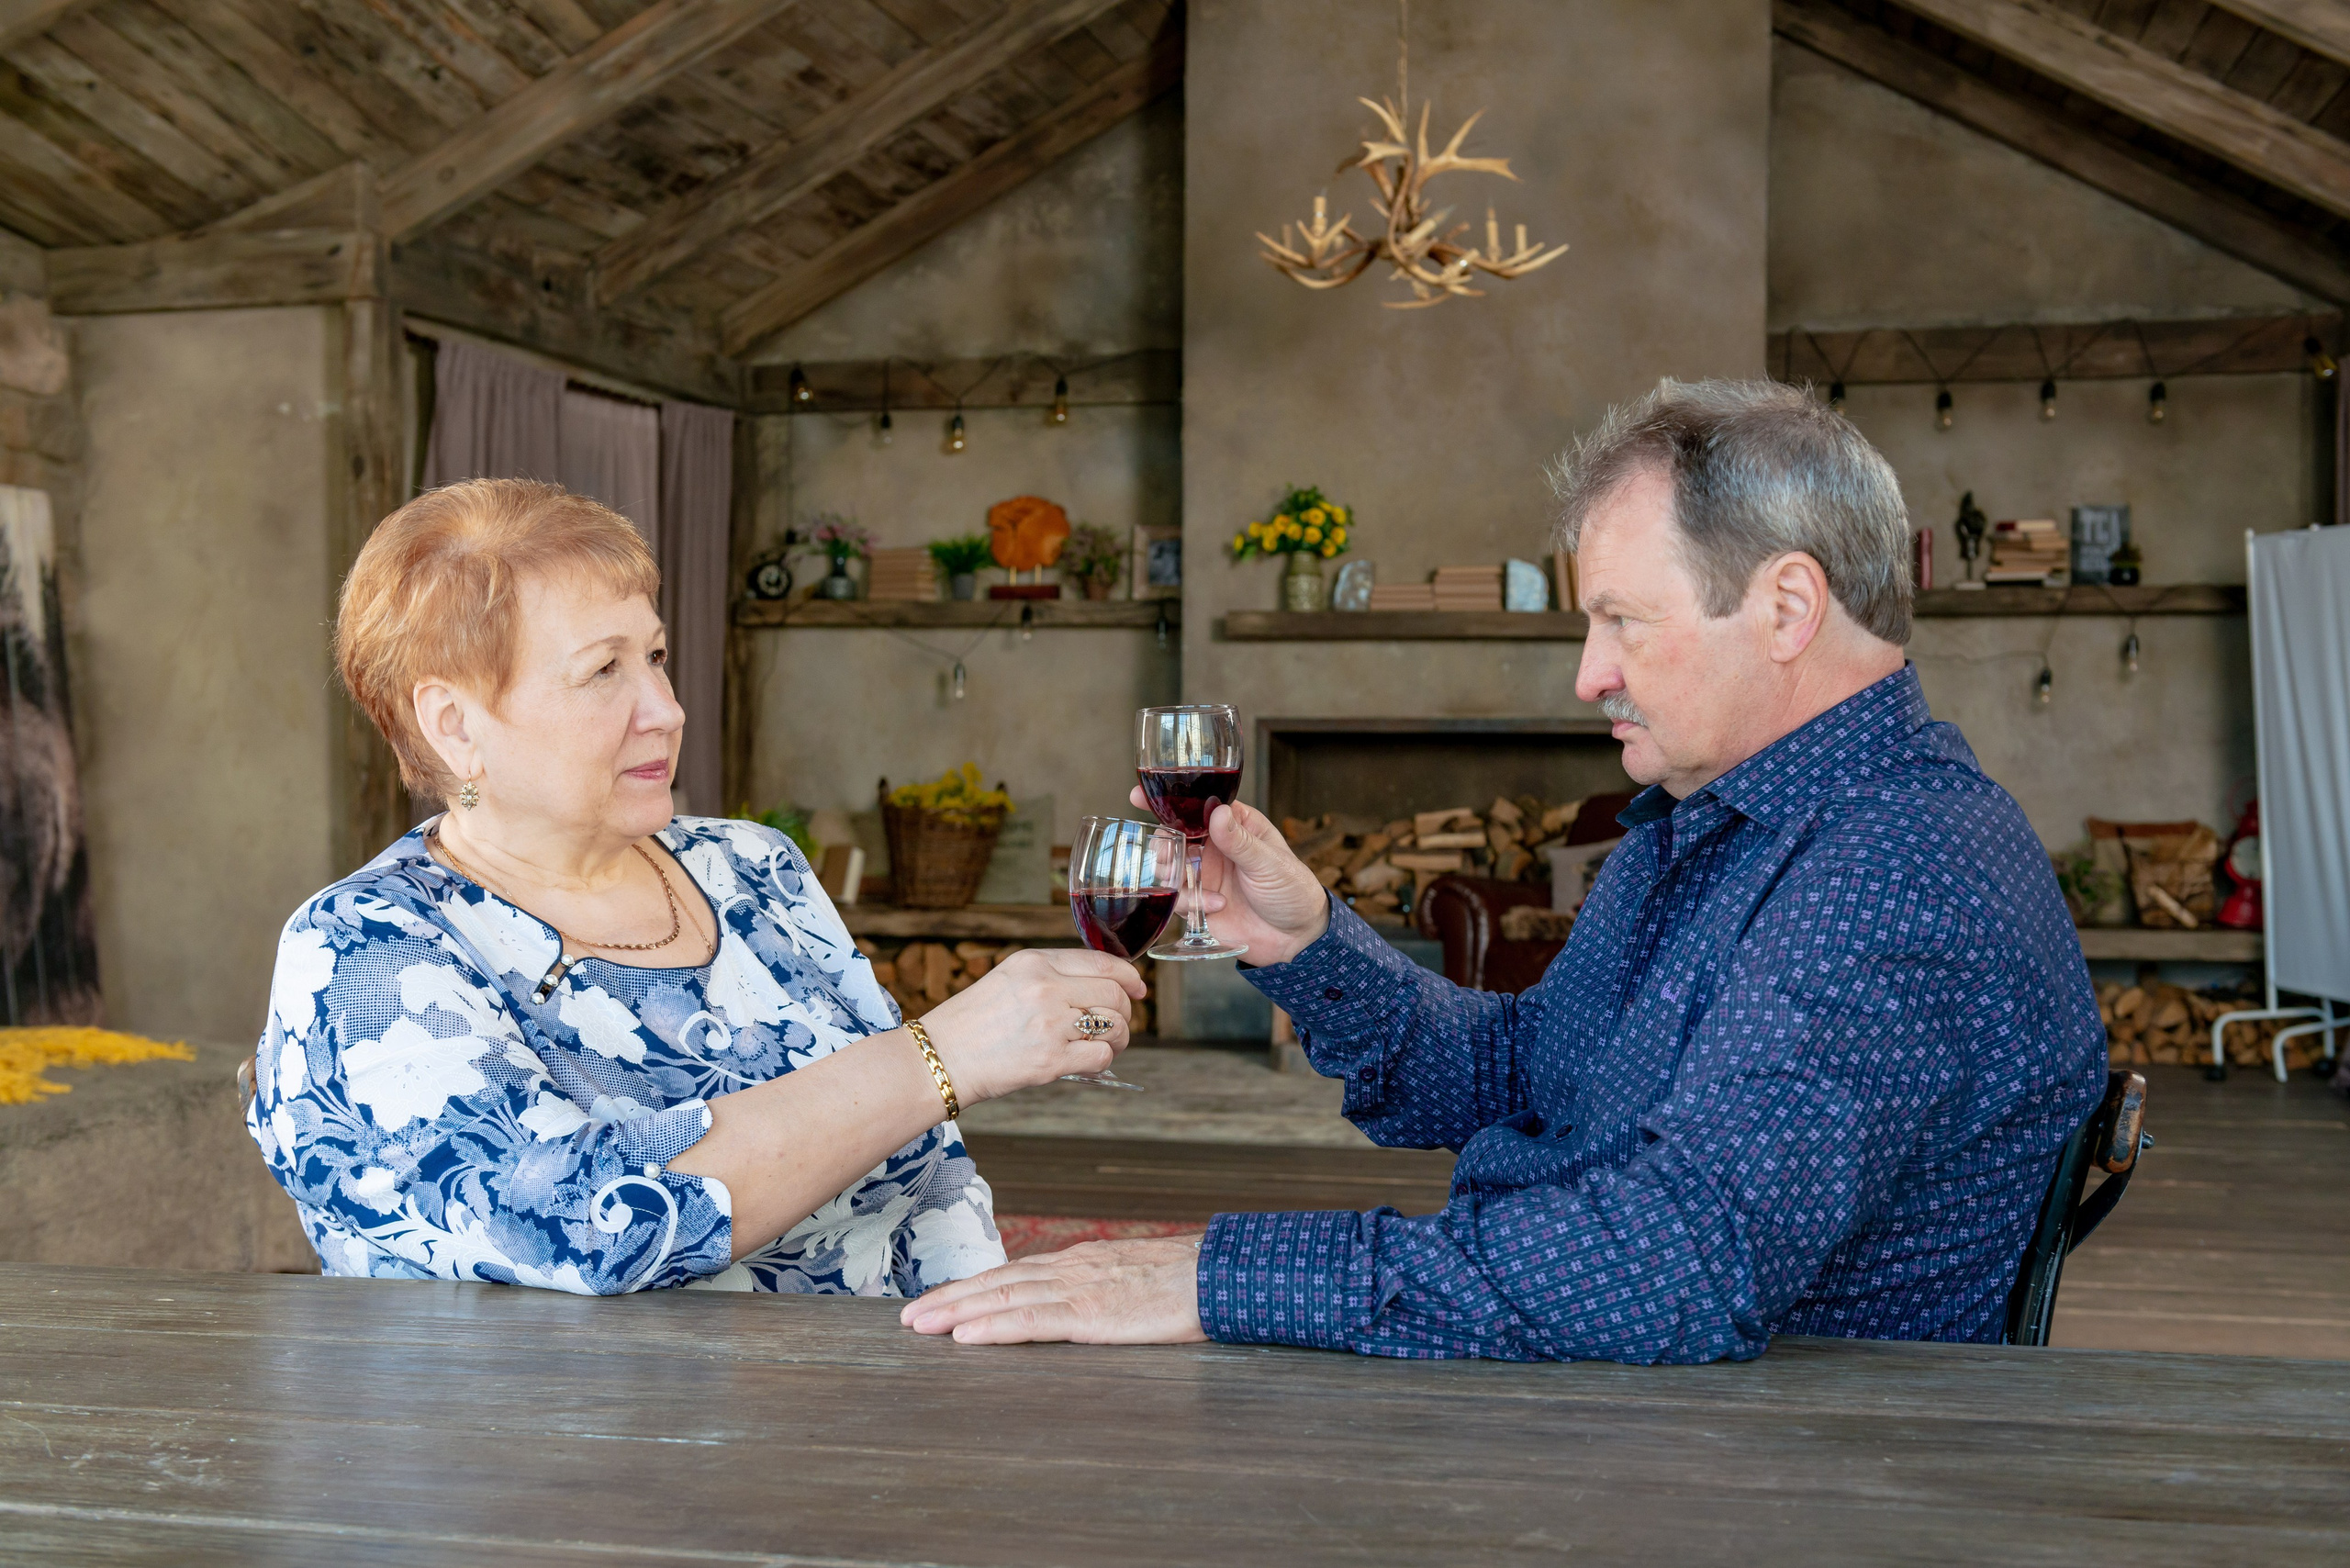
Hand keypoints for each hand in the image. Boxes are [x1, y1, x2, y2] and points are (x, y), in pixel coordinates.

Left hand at [900, 1235, 1208, 1343]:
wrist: (1220, 1275)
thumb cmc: (1185, 1282)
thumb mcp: (1132, 1280)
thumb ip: (1099, 1290)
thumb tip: (1074, 1306)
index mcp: (1080, 1263)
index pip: (1013, 1275)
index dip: (972, 1288)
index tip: (938, 1301)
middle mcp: (1070, 1270)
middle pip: (998, 1283)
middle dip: (950, 1299)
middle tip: (907, 1317)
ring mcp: (1079, 1289)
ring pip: (1004, 1298)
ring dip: (957, 1311)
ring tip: (920, 1325)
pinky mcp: (1092, 1314)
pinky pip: (1032, 1321)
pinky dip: (994, 1326)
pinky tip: (967, 1335)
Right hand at [918, 948, 1143, 1104]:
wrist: (940, 1057)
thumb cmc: (972, 1022)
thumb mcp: (1009, 978)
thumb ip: (1052, 975)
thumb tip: (1101, 985)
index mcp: (1034, 961)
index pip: (1102, 961)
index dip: (1129, 976)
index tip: (1138, 988)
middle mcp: (1045, 987)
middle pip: (1115, 993)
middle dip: (1126, 1010)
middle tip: (1117, 1024)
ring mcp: (1049, 1024)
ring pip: (1115, 1025)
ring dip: (1119, 1038)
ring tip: (1104, 1045)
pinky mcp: (1051, 1060)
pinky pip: (1101, 1056)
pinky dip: (1102, 1060)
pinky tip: (1088, 1061)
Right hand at [1130, 790, 1329, 965]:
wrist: (1296, 939)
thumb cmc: (1292, 891)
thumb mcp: (1269, 862)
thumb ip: (1240, 841)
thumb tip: (1216, 812)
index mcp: (1235, 825)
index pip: (1198, 804)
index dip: (1170, 799)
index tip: (1140, 795)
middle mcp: (1215, 847)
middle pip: (1174, 835)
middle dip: (1163, 842)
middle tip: (1166, 852)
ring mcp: (1205, 875)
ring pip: (1168, 867)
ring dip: (1170, 872)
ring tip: (1184, 880)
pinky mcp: (1199, 903)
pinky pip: (1178, 898)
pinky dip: (1190, 902)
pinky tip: (1217, 905)